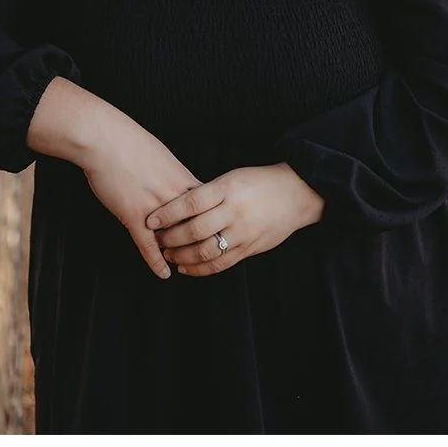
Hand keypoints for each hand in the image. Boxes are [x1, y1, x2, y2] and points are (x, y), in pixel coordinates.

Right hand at [80, 116, 200, 279]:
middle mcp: (173, 194)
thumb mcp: (163, 155)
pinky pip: (148, 244)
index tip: (218, 231)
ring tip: (186, 266)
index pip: (208, 206)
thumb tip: (182, 181)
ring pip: (174, 237)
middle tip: (207, 255)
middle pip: (196, 224)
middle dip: (202, 241)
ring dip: (180, 252)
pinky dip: (157, 261)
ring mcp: (154, 206)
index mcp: (182, 177)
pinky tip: (163, 273)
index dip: (213, 221)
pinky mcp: (133, 215)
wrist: (106, 139)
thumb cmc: (132, 143)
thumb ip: (174, 173)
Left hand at [147, 163, 324, 276]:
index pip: (192, 202)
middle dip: (170, 238)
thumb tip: (176, 206)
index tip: (151, 219)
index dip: (168, 213)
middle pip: (195, 230)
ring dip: (181, 256)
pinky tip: (185, 267)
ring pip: (205, 252)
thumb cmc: (260, 181)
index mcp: (228, 189)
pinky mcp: (250, 249)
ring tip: (167, 254)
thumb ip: (208, 192)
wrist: (296, 194)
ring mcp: (243, 233)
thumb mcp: (233, 177)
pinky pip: (220, 264)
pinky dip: (199, 270)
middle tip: (156, 238)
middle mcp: (234, 212)